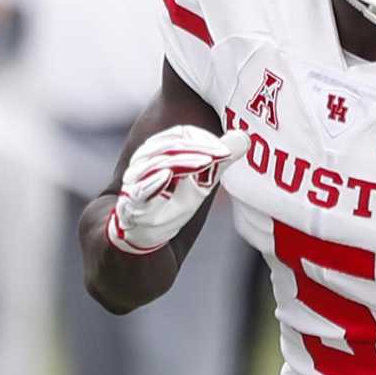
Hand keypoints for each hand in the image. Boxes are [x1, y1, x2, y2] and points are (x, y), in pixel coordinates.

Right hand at [106, 126, 248, 254]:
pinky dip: (153, 182)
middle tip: (223, 153)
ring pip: (155, 164)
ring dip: (182, 161)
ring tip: (207, 161)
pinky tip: (167, 176)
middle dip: (197, 148)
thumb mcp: (200, 183)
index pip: (177, 135)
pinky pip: (141, 191)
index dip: (201, 137)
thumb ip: (218, 162)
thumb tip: (243, 137)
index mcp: (158, 154)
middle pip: (168, 146)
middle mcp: (144, 164)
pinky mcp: (132, 204)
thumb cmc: (172, 206)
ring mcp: (136, 183)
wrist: (142, 239)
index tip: (225, 148)